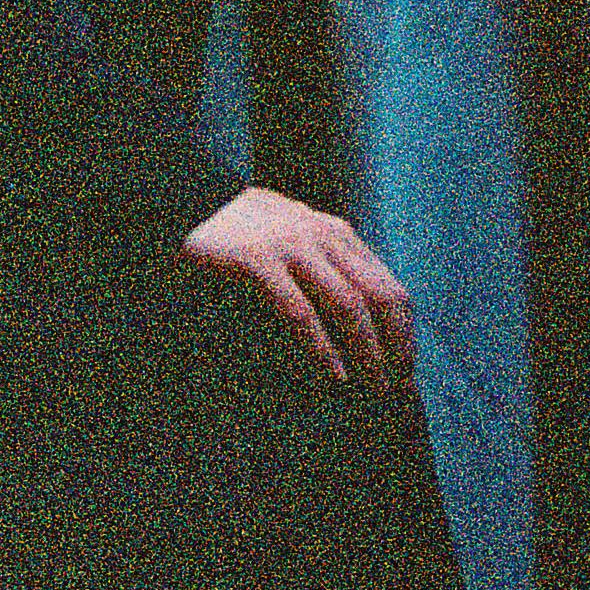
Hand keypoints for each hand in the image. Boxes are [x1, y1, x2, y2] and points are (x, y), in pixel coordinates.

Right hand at [182, 185, 415, 390]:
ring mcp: (289, 245)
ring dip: (368, 353)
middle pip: (380, 297)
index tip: (407, 371)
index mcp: (335, 233)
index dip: (404, 333)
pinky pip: (299, 312)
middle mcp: (321, 235)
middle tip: (400, 391)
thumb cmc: (236, 230)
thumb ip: (320, 267)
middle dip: (397, 348)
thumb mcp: (289, 238)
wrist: (181, 198)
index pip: (389, 287)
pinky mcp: (256, 261)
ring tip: (375, 390)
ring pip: (348, 305)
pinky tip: (332, 376)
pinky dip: (320, 348)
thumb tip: (351, 322)